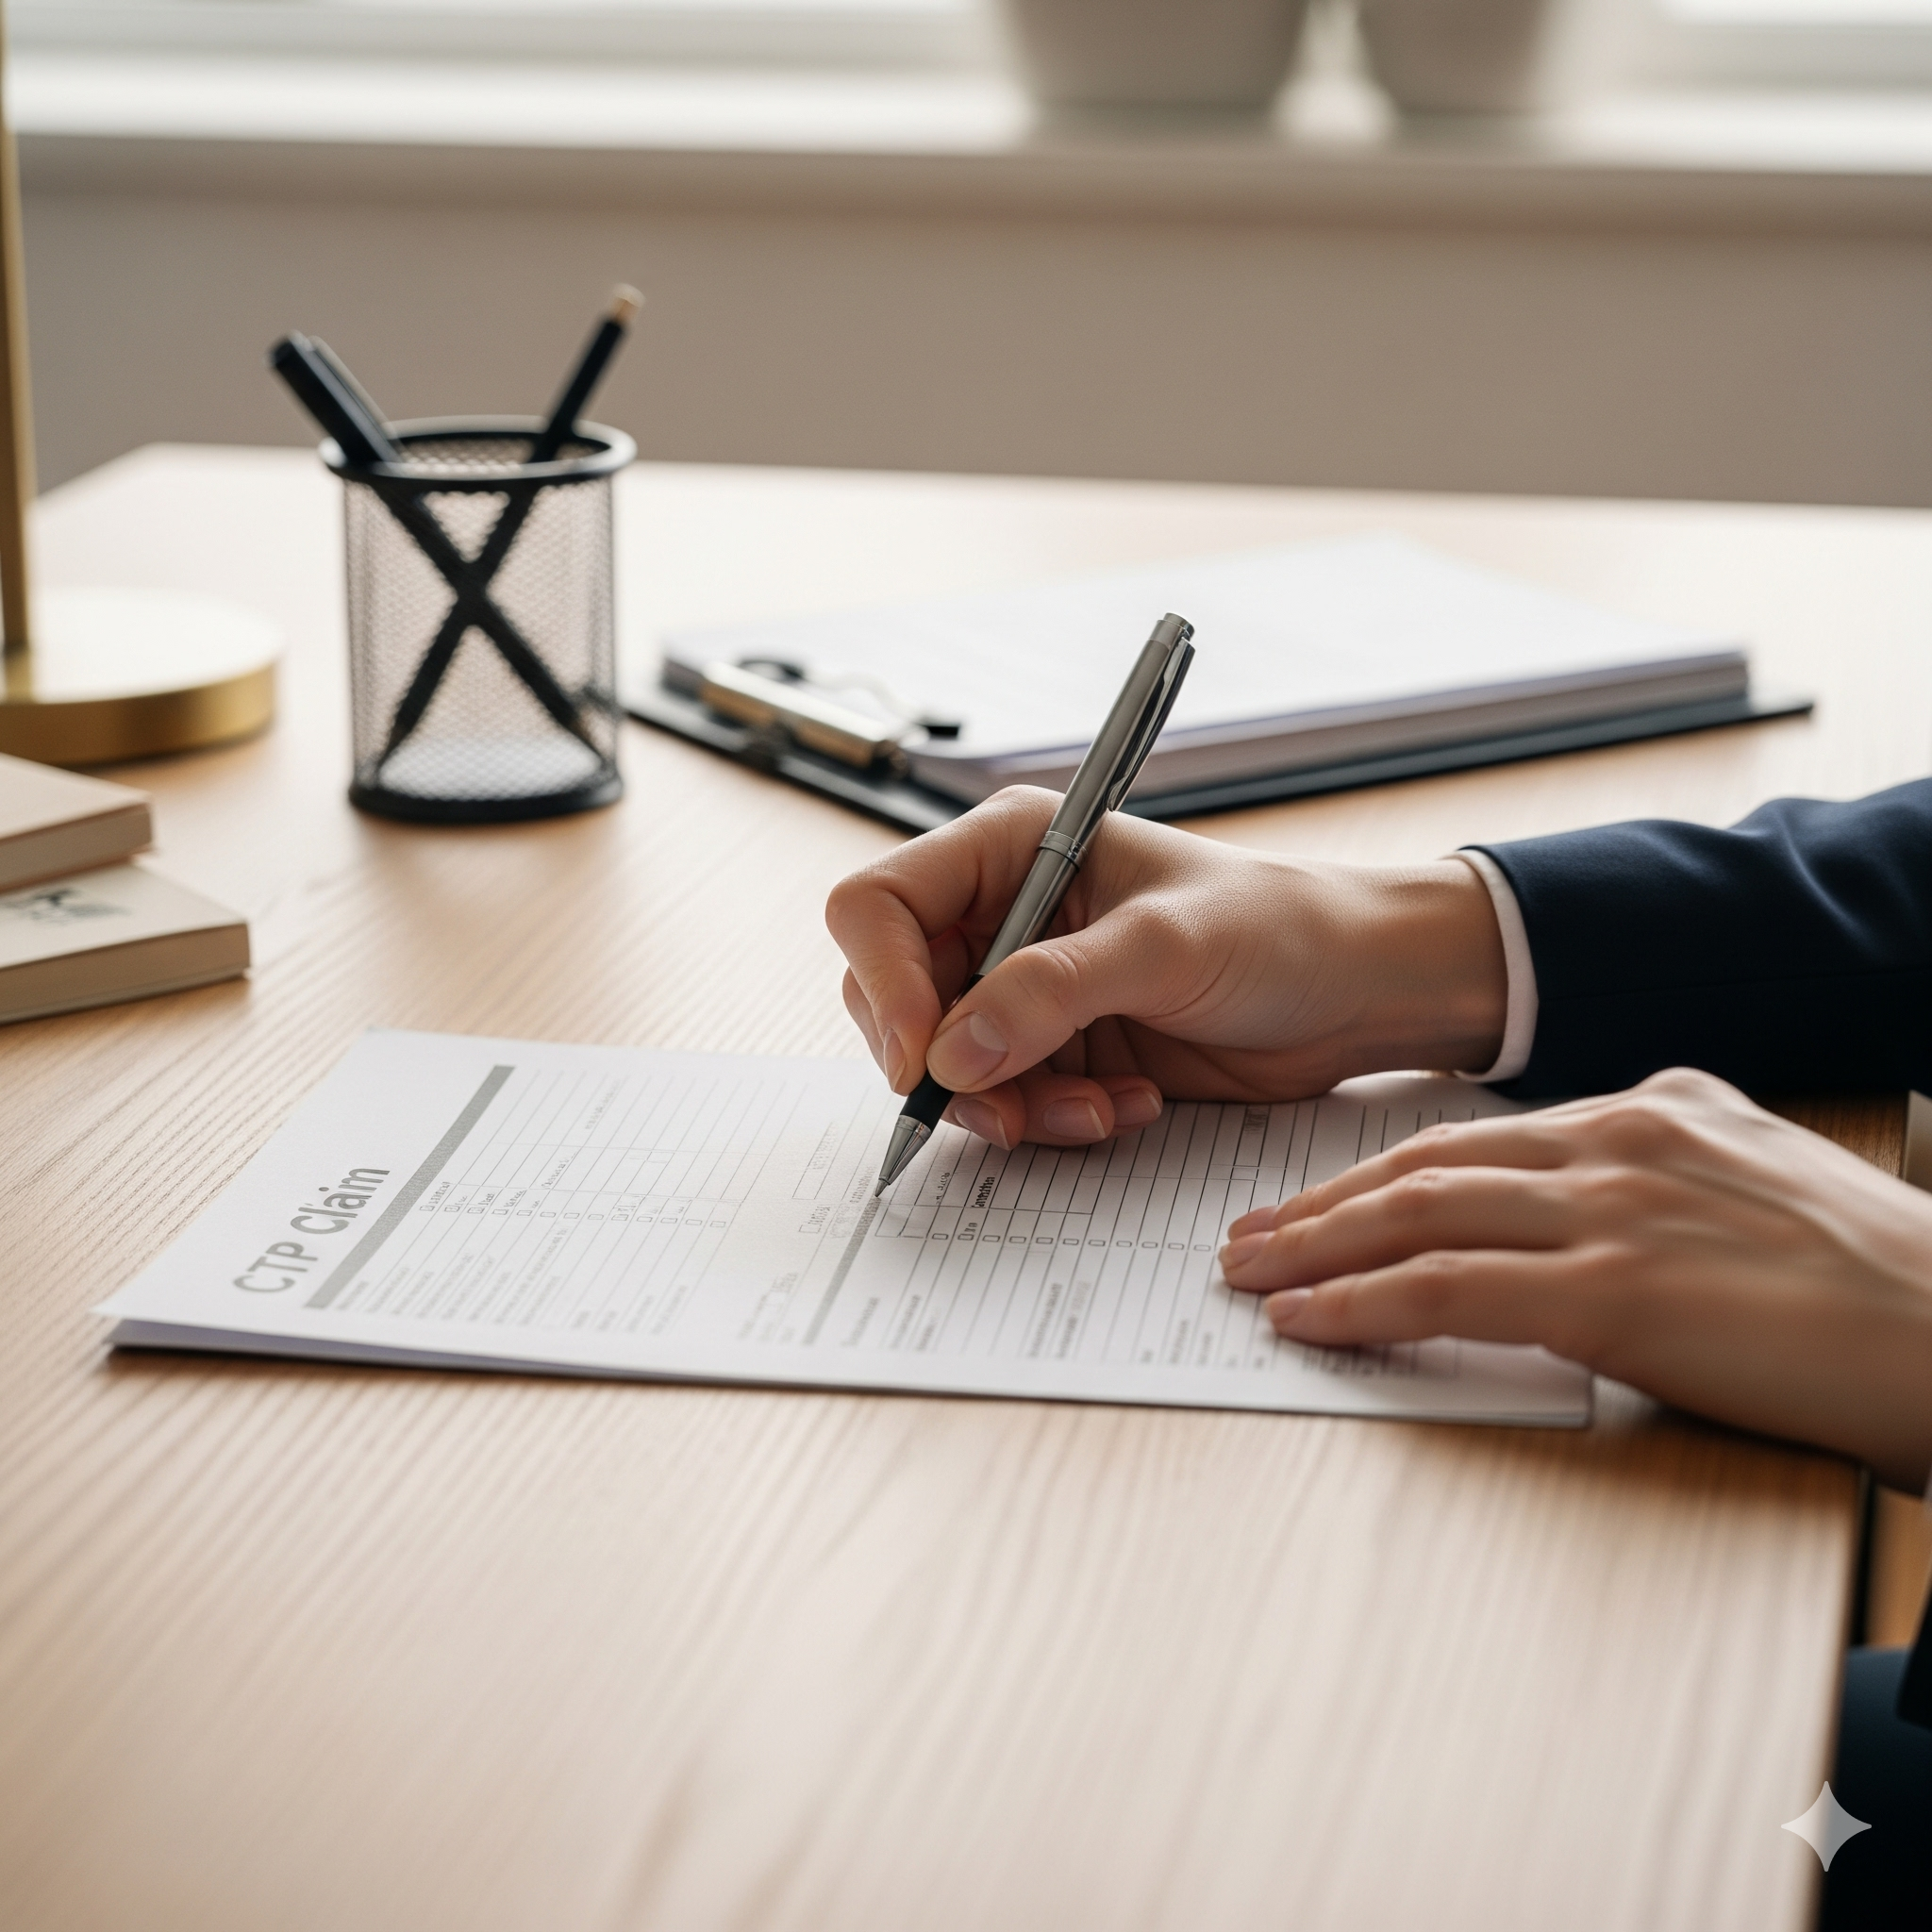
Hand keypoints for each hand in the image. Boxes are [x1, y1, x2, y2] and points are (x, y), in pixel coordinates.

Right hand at [826, 785, 1507, 1151]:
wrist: (1357, 994)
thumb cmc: (1280, 929)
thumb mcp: (1165, 948)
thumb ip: (1052, 992)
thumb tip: (949, 1053)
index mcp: (1011, 849)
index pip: (879, 905)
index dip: (885, 982)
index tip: (926, 1057)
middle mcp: (1002, 913)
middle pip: (894, 997)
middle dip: (947, 1065)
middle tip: (1010, 1110)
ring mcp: (1025, 986)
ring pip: (946, 1064)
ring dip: (1011, 1106)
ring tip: (1098, 1109)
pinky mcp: (1056, 1047)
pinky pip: (1005, 1101)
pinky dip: (1051, 1120)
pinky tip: (1127, 1105)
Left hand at [1220, 1068, 1931, 1490]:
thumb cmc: (1874, 1278)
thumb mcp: (1762, 1174)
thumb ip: (1675, 1156)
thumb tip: (1611, 1166)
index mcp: (1649, 1108)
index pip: (1472, 1136)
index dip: (1377, 1171)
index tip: (1316, 1200)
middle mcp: (1616, 1141)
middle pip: (1423, 1164)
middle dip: (1320, 1203)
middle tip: (1247, 1235)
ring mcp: (1610, 1212)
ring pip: (1416, 1216)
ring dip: (1314, 1247)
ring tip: (1248, 1275)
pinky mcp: (1611, 1293)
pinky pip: (1446, 1291)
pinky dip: (1361, 1304)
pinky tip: (1309, 1320)